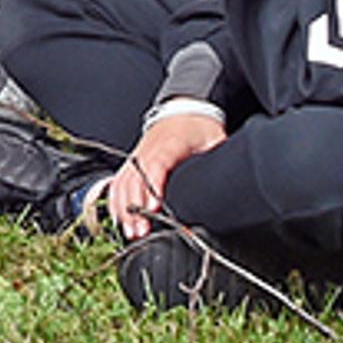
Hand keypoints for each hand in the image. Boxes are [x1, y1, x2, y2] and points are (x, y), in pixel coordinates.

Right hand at [108, 105, 229, 237]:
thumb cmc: (198, 127)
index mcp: (168, 143)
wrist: (183, 110)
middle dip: (134, 207)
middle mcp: (147, 150)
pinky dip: (116, 201)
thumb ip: (218, 161)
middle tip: (140, 231)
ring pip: (122, 183)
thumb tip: (226, 186)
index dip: (152, 187)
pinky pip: (118, 183)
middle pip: (133, 179)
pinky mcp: (133, 164)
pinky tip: (120, 219)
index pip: (155, 165)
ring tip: (130, 231)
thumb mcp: (215, 141)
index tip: (152, 208)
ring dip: (123, 208)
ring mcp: (137, 156)